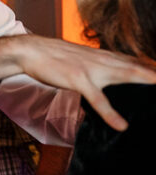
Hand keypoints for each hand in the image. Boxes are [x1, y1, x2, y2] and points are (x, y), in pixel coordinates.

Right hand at [0, 35, 155, 129]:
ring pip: (126, 75)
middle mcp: (103, 60)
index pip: (136, 61)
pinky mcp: (78, 80)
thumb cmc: (54, 56)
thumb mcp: (82, 57)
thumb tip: (111, 70)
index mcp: (104, 56)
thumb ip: (99, 64)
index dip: (152, 68)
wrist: (30, 50)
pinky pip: (98, 99)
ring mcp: (92, 69)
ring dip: (146, 80)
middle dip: (155, 73)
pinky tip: (121, 125)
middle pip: (138, 67)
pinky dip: (110, 113)